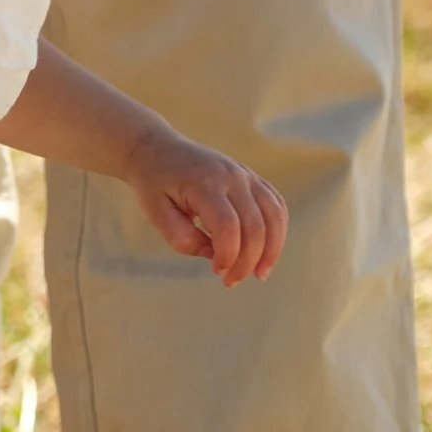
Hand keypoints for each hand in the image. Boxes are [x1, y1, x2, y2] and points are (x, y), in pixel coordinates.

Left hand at [124, 128, 287, 286]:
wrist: (157, 150)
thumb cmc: (154, 185)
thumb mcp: (156, 214)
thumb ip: (182, 238)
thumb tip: (215, 255)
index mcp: (204, 184)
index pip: (228, 226)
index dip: (228, 255)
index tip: (216, 272)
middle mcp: (231, 177)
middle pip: (255, 225)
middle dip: (248, 261)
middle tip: (230, 281)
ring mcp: (245, 175)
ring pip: (275, 215)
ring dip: (272, 249)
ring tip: (259, 274)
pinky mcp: (252, 178)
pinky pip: (276, 206)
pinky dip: (277, 231)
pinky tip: (266, 253)